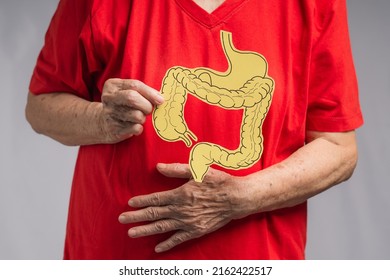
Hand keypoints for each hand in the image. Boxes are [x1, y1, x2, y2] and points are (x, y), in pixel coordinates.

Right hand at [99, 78, 163, 142]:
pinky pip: (136, 128)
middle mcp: (109, 98)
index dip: (150, 93)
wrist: (103, 124)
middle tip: (149, 109)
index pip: (134, 85)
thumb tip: (160, 98)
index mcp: (112, 85)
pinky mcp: (114, 129)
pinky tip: (134, 126)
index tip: (160, 100)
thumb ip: (143, 91)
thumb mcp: (128, 92)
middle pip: (132, 98)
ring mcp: (110, 114)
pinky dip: (139, 128)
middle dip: (146, 105)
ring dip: (143, 118)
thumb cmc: (122, 105)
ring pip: (136, 115)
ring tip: (138, 117)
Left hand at [118, 163, 250, 252]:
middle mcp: (181, 210)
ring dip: (145, 230)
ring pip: (162, 227)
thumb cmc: (217, 182)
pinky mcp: (196, 231)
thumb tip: (158, 167)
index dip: (141, 201)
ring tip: (131, 233)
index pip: (155, 199)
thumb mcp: (198, 170)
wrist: (236, 198)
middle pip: (154, 214)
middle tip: (122, 219)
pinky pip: (178, 239)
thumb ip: (176, 169)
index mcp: (180, 194)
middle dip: (136, 217)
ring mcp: (188, 222)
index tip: (129, 203)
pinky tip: (157, 248)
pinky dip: (167, 244)